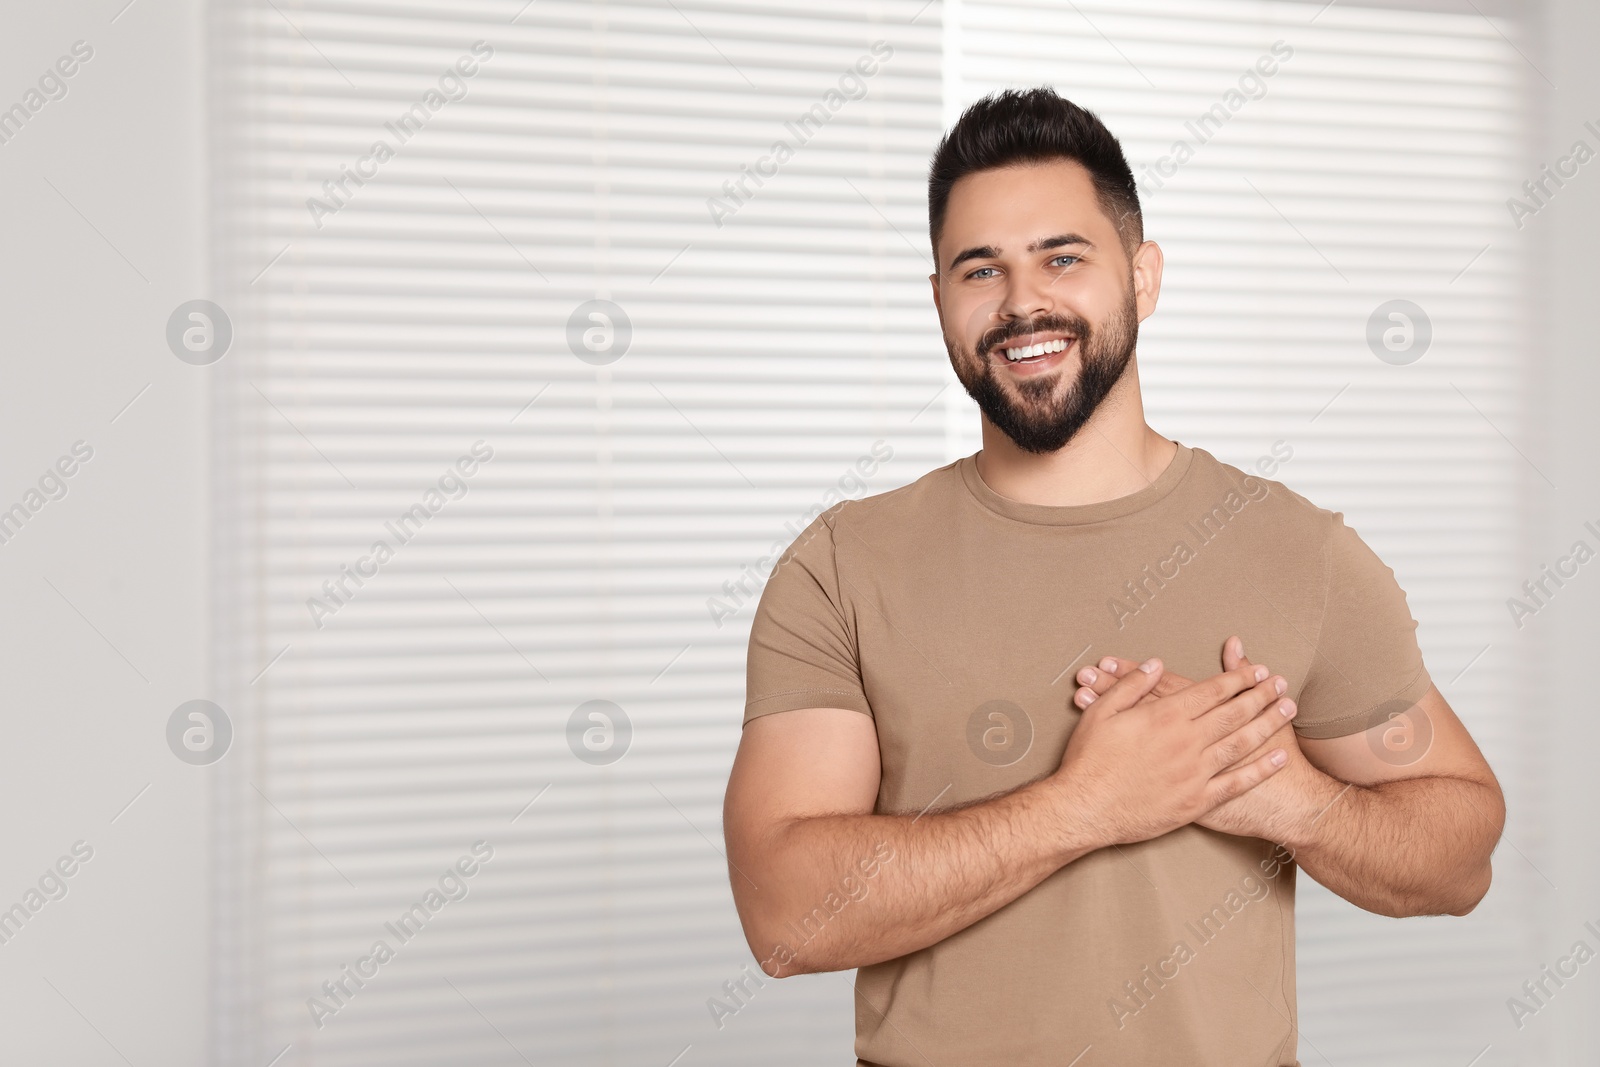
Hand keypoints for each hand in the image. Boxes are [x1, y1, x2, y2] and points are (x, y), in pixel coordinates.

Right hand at [1050, 657, 1290, 848]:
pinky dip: (1260, 769)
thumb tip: (1156, 665)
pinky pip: (1236, 783)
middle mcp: (1187, 742)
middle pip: (1234, 712)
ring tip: (1288, 709)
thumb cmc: (1088, 761)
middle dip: (1261, 695)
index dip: (1238, 678)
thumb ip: (1132, 686)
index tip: (1257, 670)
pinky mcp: (1197, 801)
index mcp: (1165, 716)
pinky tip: (1277, 757)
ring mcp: (1195, 773)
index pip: (1211, 691)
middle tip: (1281, 684)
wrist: (1084, 810)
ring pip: (1241, 742)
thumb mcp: (1101, 712)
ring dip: (1268, 723)